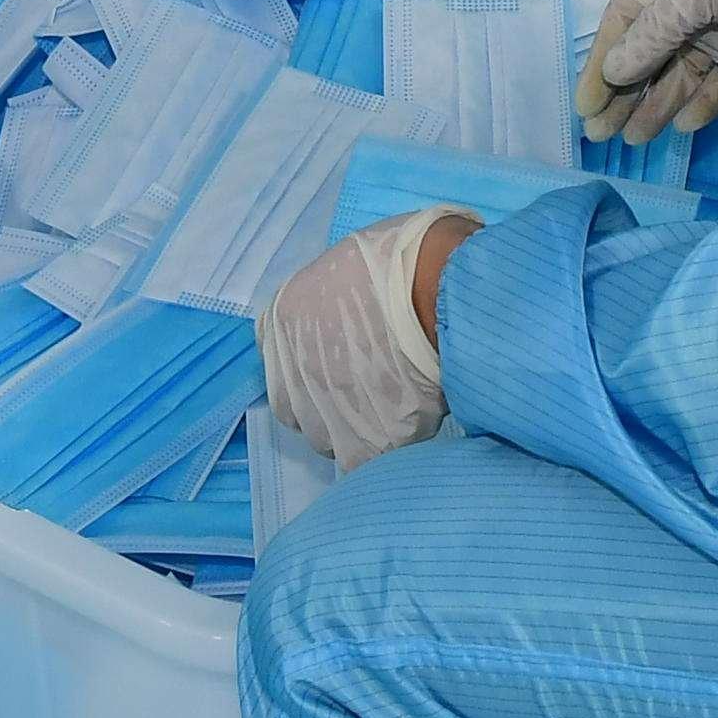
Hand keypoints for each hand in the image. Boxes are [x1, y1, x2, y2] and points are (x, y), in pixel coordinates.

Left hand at [261, 211, 456, 471]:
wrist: (437, 287)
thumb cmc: (403, 257)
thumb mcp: (345, 262)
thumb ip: (333, 299)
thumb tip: (351, 314)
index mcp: (282, 321)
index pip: (279, 365)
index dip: (308, 372)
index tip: (339, 368)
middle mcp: (291, 370)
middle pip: (298, 410)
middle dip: (327, 408)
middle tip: (370, 391)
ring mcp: (322, 411)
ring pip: (329, 440)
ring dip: (356, 430)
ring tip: (395, 406)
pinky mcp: (360, 443)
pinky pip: (363, 460)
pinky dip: (384, 446)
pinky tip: (410, 422)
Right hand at [579, 0, 717, 145]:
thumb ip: (651, 36)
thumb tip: (614, 72)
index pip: (624, 21)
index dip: (602, 63)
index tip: (586, 105)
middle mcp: (690, 0)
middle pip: (648, 54)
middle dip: (625, 93)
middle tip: (600, 134)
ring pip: (680, 74)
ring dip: (657, 105)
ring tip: (634, 140)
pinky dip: (702, 104)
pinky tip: (683, 127)